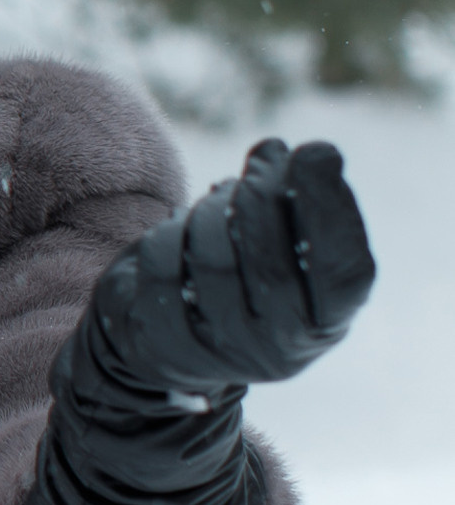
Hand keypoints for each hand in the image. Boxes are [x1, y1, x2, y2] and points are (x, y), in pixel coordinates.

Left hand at [181, 138, 373, 385]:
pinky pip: (162, 266)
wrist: (170, 343)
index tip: (318, 152)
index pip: (342, 273)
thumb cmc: (246, 279)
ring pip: (213, 261)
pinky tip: (179, 225)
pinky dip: (169, 231)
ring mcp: (216, 352)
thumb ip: (293, 207)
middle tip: (262, 159)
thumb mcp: (287, 252)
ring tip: (219, 196)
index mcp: (323, 326)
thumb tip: (279, 154)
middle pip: (272, 266)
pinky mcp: (161, 341)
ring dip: (214, 210)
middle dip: (264, 197)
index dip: (331, 208)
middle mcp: (276, 351)